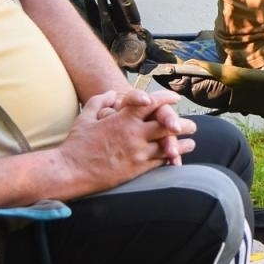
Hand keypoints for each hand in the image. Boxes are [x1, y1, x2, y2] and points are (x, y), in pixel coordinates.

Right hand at [68, 89, 196, 188]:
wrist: (71, 171)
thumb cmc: (76, 144)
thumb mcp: (86, 117)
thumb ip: (100, 101)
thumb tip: (113, 93)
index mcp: (124, 119)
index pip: (153, 103)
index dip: (166, 99)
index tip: (175, 99)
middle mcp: (135, 134)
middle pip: (167, 124)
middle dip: (182, 124)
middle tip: (192, 125)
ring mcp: (138, 152)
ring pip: (168, 145)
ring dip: (182, 143)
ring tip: (191, 143)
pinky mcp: (137, 169)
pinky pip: (159, 162)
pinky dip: (170, 159)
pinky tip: (176, 159)